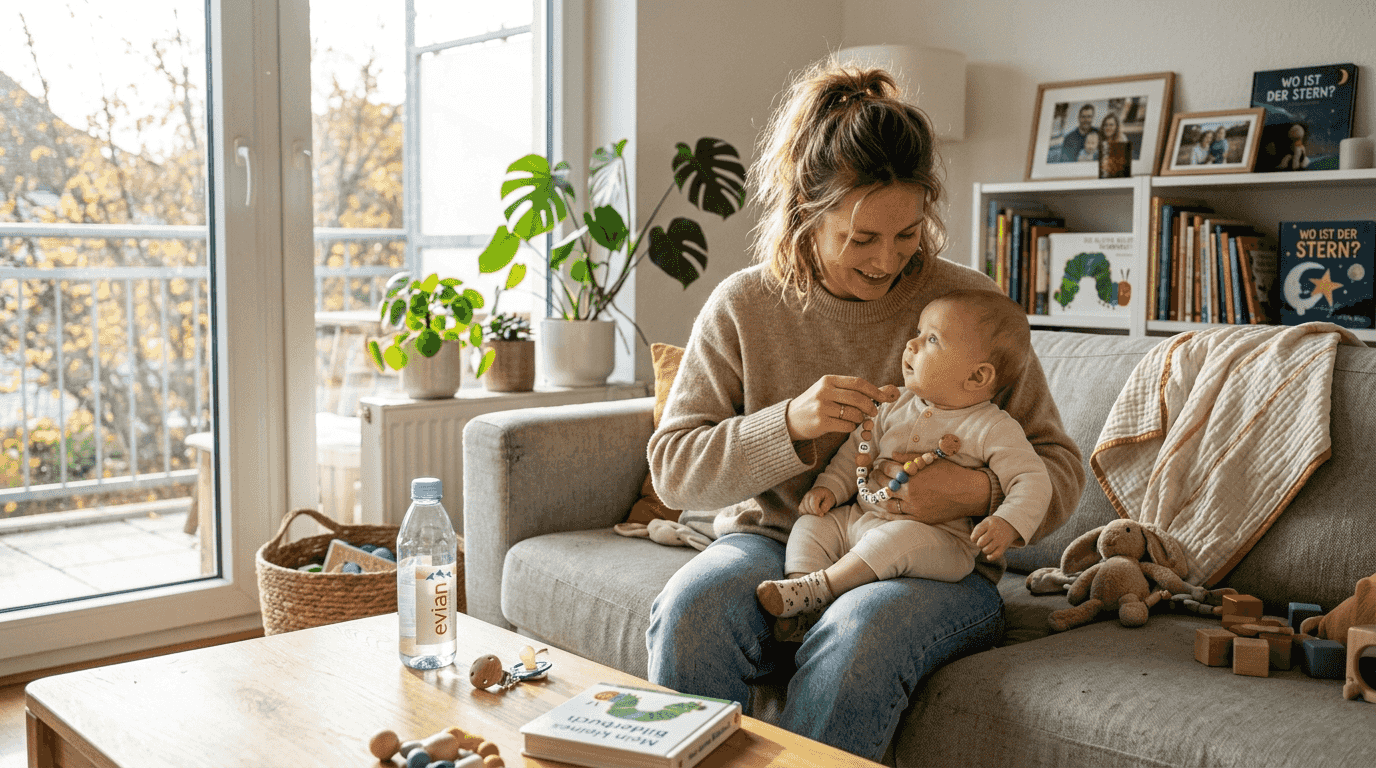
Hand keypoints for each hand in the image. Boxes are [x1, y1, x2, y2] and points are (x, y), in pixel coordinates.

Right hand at [785, 376, 898, 441]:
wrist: (791, 419)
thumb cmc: (817, 404)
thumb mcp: (832, 391)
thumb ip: (856, 390)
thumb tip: (888, 391)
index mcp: (829, 380)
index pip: (858, 382)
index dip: (874, 390)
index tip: (885, 398)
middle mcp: (824, 391)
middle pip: (858, 398)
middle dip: (870, 406)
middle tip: (873, 412)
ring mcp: (821, 407)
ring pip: (853, 413)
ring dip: (859, 418)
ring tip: (855, 419)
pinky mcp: (821, 422)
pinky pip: (846, 426)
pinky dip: (851, 427)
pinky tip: (844, 425)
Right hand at [800, 487, 834, 516]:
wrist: (823, 492)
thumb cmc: (827, 496)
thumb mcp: (830, 500)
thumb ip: (826, 506)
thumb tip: (820, 513)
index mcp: (815, 494)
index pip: (813, 505)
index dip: (817, 512)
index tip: (822, 514)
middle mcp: (808, 495)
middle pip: (807, 508)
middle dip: (814, 513)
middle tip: (820, 514)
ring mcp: (804, 499)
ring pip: (802, 509)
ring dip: (809, 514)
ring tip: (816, 513)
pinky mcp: (802, 502)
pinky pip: (800, 510)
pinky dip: (805, 513)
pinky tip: (811, 512)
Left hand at [873, 456, 991, 523]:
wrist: (969, 492)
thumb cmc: (952, 473)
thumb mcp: (931, 460)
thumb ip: (909, 457)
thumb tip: (893, 454)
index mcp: (912, 475)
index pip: (888, 469)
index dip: (882, 466)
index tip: (879, 464)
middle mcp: (910, 492)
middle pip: (886, 485)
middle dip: (877, 479)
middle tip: (874, 475)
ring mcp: (914, 507)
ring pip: (889, 503)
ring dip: (879, 496)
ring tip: (876, 491)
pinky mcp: (920, 518)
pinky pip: (898, 518)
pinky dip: (887, 514)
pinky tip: (881, 511)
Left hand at [971, 516, 1019, 559]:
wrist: (1011, 523)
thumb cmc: (993, 525)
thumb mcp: (986, 522)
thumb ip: (978, 530)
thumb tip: (973, 541)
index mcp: (988, 523)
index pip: (976, 534)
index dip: (973, 538)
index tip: (976, 538)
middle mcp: (994, 531)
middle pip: (980, 543)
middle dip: (979, 544)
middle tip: (983, 542)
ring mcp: (1000, 539)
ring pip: (987, 550)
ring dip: (984, 550)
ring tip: (987, 546)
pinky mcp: (1004, 546)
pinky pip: (995, 555)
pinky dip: (990, 557)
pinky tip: (989, 555)